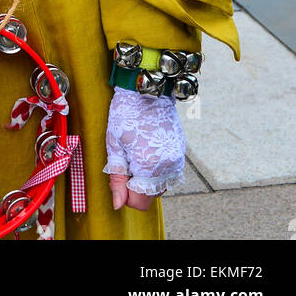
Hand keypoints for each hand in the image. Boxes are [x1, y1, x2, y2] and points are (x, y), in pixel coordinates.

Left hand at [105, 88, 185, 210]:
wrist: (146, 91)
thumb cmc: (126, 114)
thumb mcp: (114, 145)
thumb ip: (117, 178)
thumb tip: (118, 205)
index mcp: (149, 167)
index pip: (140, 202)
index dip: (126, 194)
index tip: (121, 174)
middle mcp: (168, 167)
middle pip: (151, 195)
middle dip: (137, 184)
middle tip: (128, 159)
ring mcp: (177, 159)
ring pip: (161, 185)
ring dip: (148, 177)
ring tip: (137, 153)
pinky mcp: (181, 152)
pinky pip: (169, 172)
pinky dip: (157, 168)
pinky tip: (147, 148)